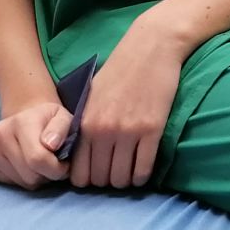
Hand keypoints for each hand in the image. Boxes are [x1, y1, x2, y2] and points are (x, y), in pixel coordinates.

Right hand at [0, 99, 72, 189]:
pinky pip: (8, 185)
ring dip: (35, 178)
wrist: (25, 119)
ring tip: (38, 163)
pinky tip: (23, 165)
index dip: (57, 169)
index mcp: (21, 122)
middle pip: (30, 176)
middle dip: (46, 174)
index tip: (63, 164)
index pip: (38, 159)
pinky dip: (21, 180)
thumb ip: (61, 128)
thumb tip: (51, 144)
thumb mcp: (63, 118)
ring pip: (21, 183)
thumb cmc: (48, 121)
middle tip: (51, 162)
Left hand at [72, 16, 187, 189]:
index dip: (87, 180)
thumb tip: (77, 150)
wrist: (150, 47)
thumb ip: (84, 122)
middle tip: (114, 174)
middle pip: (100, 179)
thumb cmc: (120, 68)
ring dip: (125, 181)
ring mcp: (128, 132)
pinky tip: (142, 172)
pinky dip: (142, 176)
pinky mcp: (152, 130)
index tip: (96, 175)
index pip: (79, 172)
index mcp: (86, 123)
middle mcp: (103, 131)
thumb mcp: (92, 94)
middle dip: (106, 182)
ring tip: (129, 173)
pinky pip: (144, 169)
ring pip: (121, 178)